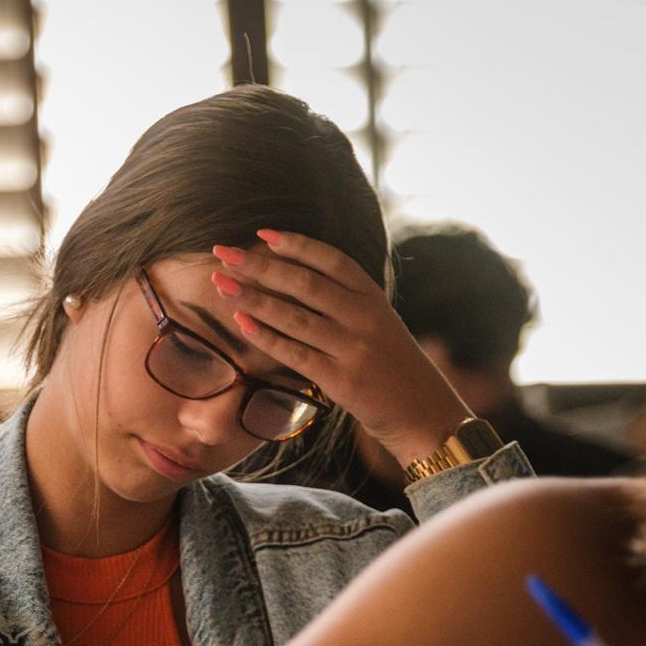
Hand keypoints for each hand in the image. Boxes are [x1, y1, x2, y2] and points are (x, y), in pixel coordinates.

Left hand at [208, 230, 472, 465]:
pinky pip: (296, 353)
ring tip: (221, 284)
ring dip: (253, 297)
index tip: (261, 233)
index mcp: (373, 297)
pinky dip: (266, 337)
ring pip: (295, 315)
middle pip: (305, 283)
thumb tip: (294, 278)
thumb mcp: (378, 323)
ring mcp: (353, 348)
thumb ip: (346, 301)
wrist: (424, 413)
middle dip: (260, 265)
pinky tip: (241, 323)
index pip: (331, 260)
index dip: (296, 244)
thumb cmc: (392, 367)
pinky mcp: (341, 380)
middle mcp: (364, 317)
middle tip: (224, 253)